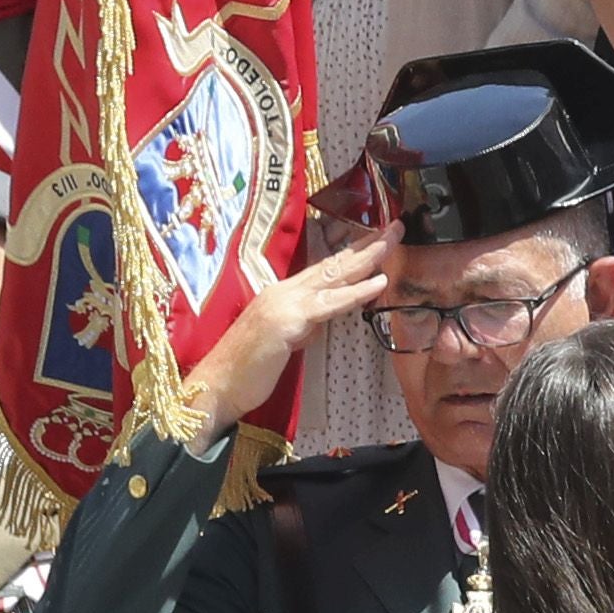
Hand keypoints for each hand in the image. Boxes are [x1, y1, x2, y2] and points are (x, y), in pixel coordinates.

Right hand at [189, 232, 394, 429]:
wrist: (217, 386)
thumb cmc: (247, 370)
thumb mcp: (283, 343)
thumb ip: (302, 327)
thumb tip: (319, 322)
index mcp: (283, 294)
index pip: (325, 268)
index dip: (353, 253)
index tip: (378, 240)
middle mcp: (284, 291)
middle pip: (333, 263)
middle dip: (367, 243)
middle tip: (396, 225)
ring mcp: (285, 302)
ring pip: (334, 274)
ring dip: (367, 256)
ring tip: (392, 239)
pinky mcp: (287, 320)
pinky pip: (329, 304)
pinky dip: (356, 292)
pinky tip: (378, 282)